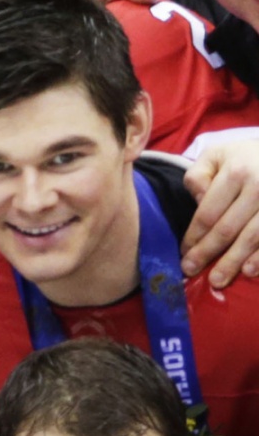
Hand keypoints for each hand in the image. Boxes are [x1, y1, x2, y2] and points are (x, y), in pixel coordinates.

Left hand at [183, 140, 258, 287]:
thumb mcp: (217, 155)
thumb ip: (199, 175)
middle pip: (227, 229)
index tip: (184, 253)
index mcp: (237, 172)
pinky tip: (249, 272)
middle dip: (206, 253)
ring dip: (233, 262)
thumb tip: (198, 200)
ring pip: (251, 238)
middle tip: (190, 270)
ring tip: (216, 281)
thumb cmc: (244, 158)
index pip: (209, 213)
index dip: (194, 237)